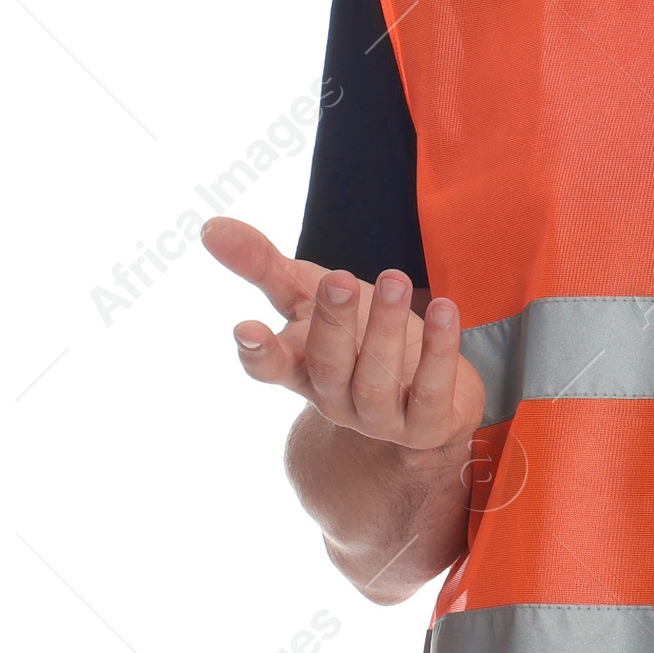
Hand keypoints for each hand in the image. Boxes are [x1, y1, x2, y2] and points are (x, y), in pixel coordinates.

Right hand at [200, 216, 483, 449]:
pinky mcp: (428, 425)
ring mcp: (381, 418)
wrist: (427, 385)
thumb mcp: (310, 291)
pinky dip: (438, 350)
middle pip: (327, 365)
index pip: (272, 368)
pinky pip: (431, 389)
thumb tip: (209, 227)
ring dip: (383, 329)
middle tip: (338, 280)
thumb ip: (261, 264)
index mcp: (301, 367)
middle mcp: (336, 397)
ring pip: (376, 379)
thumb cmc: (358, 332)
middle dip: (332, 323)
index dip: (258, 353)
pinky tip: (444, 310)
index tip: (246, 328)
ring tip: (394, 279)